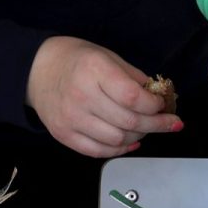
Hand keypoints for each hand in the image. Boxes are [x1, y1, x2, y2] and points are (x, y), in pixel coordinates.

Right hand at [25, 36, 180, 158]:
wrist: (36, 70)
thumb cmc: (77, 59)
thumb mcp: (108, 56)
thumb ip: (133, 78)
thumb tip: (159, 98)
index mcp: (94, 70)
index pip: (132, 97)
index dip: (154, 105)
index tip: (164, 104)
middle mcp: (82, 96)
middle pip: (128, 122)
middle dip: (157, 124)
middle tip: (171, 123)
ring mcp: (71, 119)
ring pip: (117, 140)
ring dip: (140, 136)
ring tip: (147, 128)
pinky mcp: (64, 136)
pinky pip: (98, 151)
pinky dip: (120, 149)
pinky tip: (131, 141)